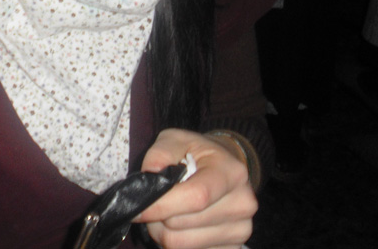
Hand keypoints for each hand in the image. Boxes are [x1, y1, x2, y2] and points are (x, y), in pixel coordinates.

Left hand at [133, 128, 256, 248]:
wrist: (225, 168)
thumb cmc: (197, 153)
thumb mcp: (176, 140)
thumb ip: (159, 154)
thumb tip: (148, 176)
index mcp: (231, 173)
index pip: (195, 197)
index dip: (160, 205)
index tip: (135, 206)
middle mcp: (242, 204)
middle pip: (181, 225)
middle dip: (156, 216)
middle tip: (153, 202)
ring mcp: (241, 230)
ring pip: (181, 244)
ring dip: (162, 231)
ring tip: (165, 212)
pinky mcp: (233, 248)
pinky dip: (176, 242)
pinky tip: (180, 224)